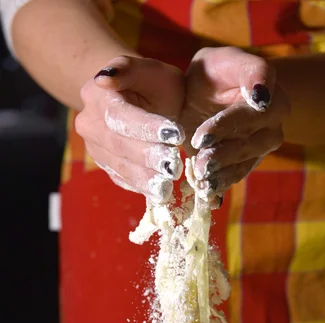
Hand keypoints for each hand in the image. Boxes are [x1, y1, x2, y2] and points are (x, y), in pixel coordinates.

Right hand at [75, 55, 184, 202]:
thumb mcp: (149, 69)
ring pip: (120, 167)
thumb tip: (104, 78)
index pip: (121, 116)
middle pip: (119, 145)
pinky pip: (122, 179)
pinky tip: (159, 194)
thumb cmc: (151, 83)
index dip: (147, 127)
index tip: (176, 135)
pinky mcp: (105, 165)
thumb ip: (129, 69)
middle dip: (149, 157)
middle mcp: (89, 124)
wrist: (138, 100)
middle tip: (174, 168)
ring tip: (168, 188)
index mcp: (98, 96)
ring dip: (145, 179)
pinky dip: (141, 187)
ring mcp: (95, 148)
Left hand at [181, 47, 289, 198]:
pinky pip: (235, 178)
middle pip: (251, 144)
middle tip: (200, 162)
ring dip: (223, 175)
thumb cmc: (213, 74)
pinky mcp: (244, 164)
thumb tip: (262, 95)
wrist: (204, 97)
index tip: (204, 136)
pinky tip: (206, 195)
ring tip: (201, 181)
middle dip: (224, 154)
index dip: (227, 124)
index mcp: (272, 96)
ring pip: (244, 164)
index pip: (252, 112)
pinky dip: (219, 187)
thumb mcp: (222, 60)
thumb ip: (248, 70)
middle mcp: (272, 125)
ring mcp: (259, 148)